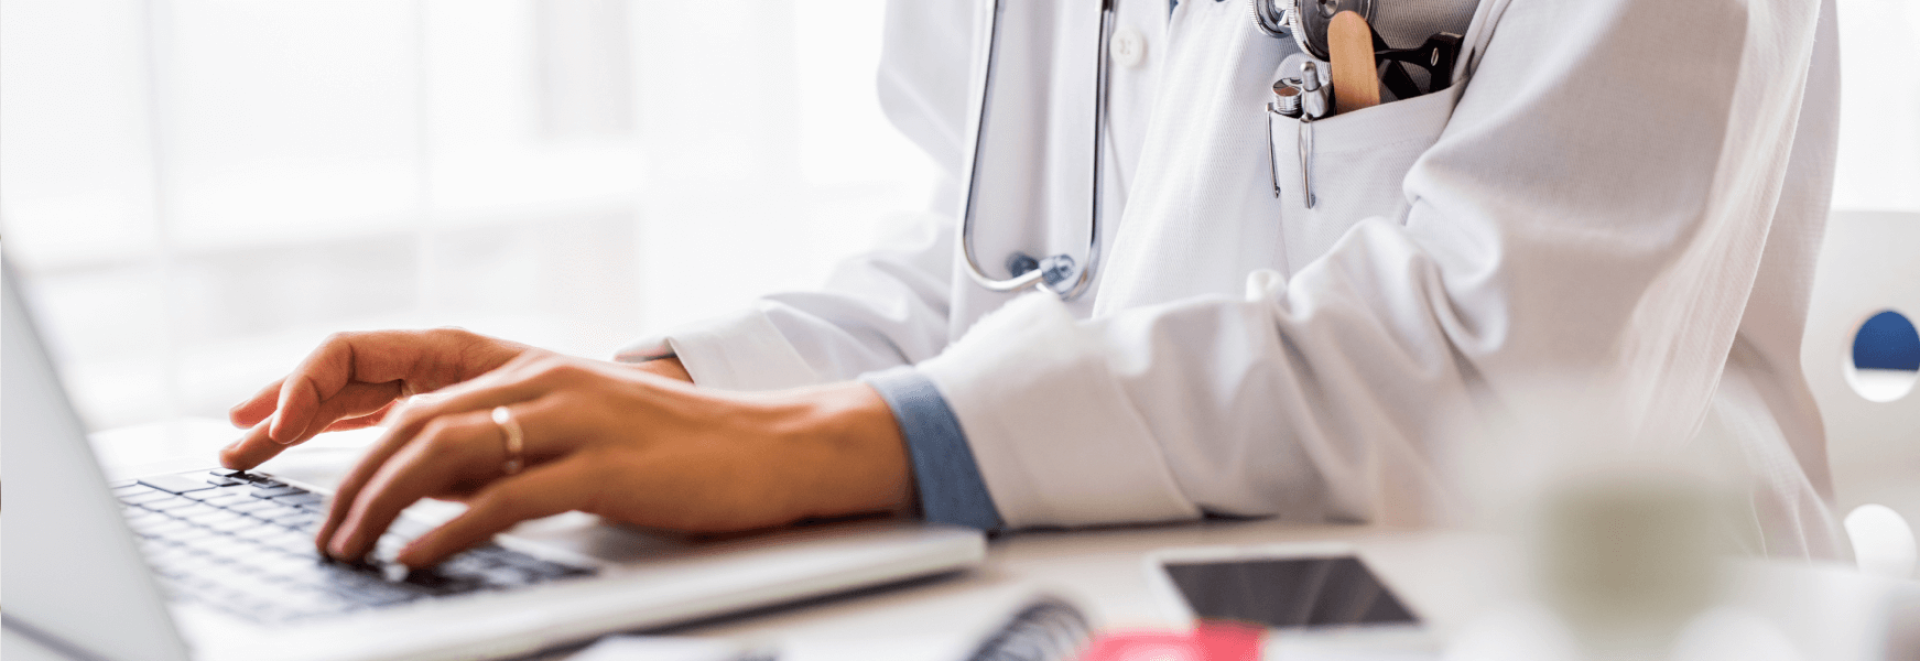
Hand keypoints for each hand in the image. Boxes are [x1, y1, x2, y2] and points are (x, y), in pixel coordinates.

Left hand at [312, 351, 910, 567]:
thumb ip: (506, 446)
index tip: (263, 442)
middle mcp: (544, 378)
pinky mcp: (604, 466)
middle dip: (343, 480)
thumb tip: (424, 486)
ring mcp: (574, 419)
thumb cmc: (680, 451)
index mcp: (531, 365)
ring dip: (377, 505)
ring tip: (347, 551)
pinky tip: (415, 560)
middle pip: (409, 420)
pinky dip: (446, 531)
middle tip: (319, 536)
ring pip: (441, 451)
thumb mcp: (581, 431)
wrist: (777, 448)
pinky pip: (503, 498)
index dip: (324, 411)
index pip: (402, 380)